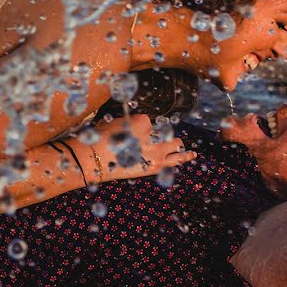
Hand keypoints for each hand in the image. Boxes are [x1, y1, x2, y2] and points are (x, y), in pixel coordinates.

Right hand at [70, 114, 195, 183]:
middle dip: (160, 134)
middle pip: (166, 131)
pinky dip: (185, 156)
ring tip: (178, 144)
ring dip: (174, 143)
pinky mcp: (157, 166)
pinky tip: (192, 154)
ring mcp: (157, 151)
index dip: (144, 127)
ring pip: (176, 143)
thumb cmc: (100, 139)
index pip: (151, 121)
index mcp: (143, 121)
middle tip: (150, 140)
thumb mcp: (114, 122)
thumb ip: (130, 122)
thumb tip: (135, 126)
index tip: (136, 132)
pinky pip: (177, 160)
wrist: (95, 160)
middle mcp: (153, 135)